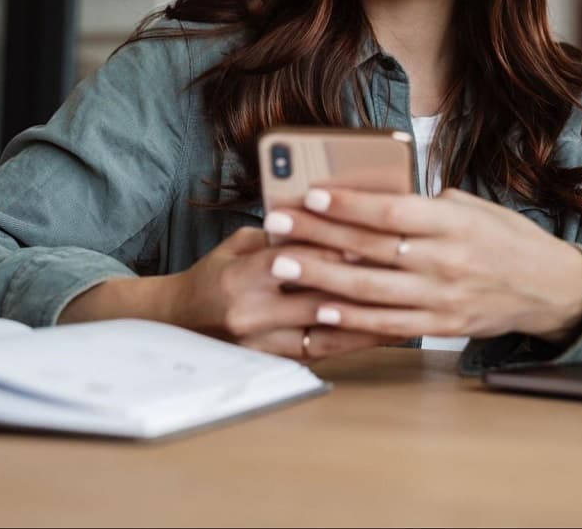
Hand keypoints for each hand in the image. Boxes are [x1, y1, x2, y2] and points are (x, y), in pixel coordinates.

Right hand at [59, 226, 394, 360]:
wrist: (177, 323)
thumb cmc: (213, 276)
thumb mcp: (237, 245)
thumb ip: (279, 236)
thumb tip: (327, 219)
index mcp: (240, 277)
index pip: (295, 259)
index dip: (334, 249)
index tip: (370, 238)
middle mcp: (250, 314)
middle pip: (316, 297)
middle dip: (360, 283)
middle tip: (400, 272)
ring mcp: (260, 345)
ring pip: (324, 331)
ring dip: (365, 319)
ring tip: (404, 307)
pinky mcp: (270, 363)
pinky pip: (319, 353)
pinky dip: (351, 342)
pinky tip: (380, 333)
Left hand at [260, 187, 581, 344]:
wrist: (549, 288)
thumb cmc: (505, 239)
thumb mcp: (473, 209)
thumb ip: (426, 205)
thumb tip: (374, 196)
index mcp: (453, 224)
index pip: (392, 212)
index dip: (349, 204)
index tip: (310, 193)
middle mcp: (447, 261)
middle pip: (371, 248)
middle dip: (317, 234)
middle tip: (276, 223)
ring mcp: (443, 298)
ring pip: (372, 289)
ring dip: (322, 277)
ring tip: (283, 264)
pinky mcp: (441, 326)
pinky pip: (389, 325)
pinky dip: (354, 319)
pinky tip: (321, 310)